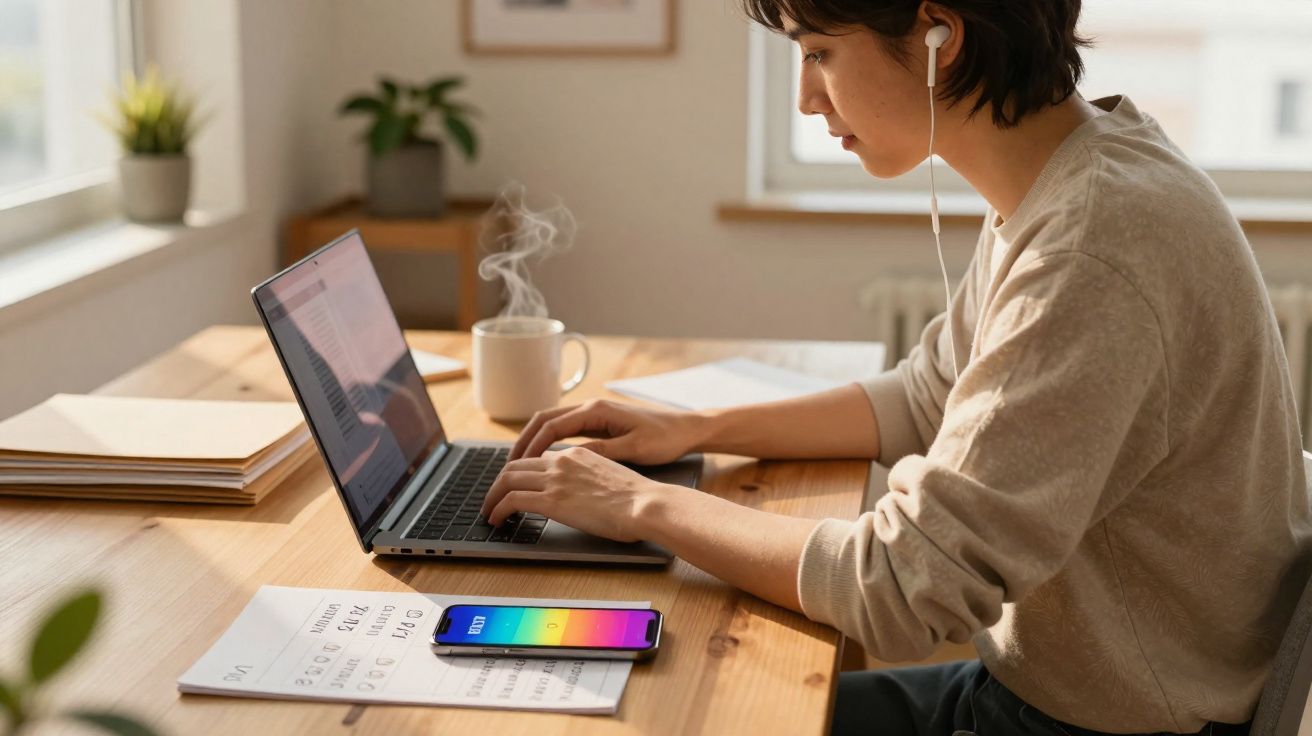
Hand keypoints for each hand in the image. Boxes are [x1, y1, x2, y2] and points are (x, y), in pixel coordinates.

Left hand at [479, 446, 671, 542]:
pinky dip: (498, 509)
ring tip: (489, 512)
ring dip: (493, 497)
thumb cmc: (637, 498)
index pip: (538, 457)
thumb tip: (582, 493)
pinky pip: (511, 500)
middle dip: (500, 483)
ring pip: (507, 480)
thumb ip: (590, 478)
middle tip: (494, 498)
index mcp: (577, 454)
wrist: (645, 504)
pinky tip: (497, 520)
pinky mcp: (551, 500)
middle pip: (516, 465)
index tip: (515, 485)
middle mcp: (561, 461)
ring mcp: (555, 479)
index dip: (521, 472)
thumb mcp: (610, 476)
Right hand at [510, 399, 702, 463]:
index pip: (551, 426)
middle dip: (523, 442)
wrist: (688, 429)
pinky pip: (566, 430)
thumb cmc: (665, 439)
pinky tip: (543, 461)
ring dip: (533, 441)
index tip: (515, 467)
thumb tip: (567, 458)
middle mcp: (591, 408)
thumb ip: (601, 451)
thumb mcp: (633, 449)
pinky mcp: (600, 424)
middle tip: (506, 467)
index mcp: (596, 411)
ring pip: (552, 424)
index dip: (530, 447)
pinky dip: (549, 443)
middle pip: (544, 420)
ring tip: (518, 465)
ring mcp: (595, 415)